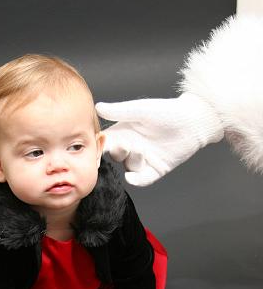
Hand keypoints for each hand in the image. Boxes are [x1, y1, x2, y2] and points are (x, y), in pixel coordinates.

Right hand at [96, 93, 223, 185]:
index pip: (105, 142)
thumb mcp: (141, 110)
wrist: (194, 121)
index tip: (93, 148)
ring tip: (141, 150)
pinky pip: (143, 179)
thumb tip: (97, 107)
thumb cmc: (168, 111)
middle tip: (123, 145)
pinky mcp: (156, 169)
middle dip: (117, 152)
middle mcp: (131, 147)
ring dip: (132, 160)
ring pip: (129, 166)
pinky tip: (132, 178)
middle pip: (115, 156)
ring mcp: (144, 159)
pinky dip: (137, 181)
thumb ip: (119, 111)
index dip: (98, 146)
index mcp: (124, 132)